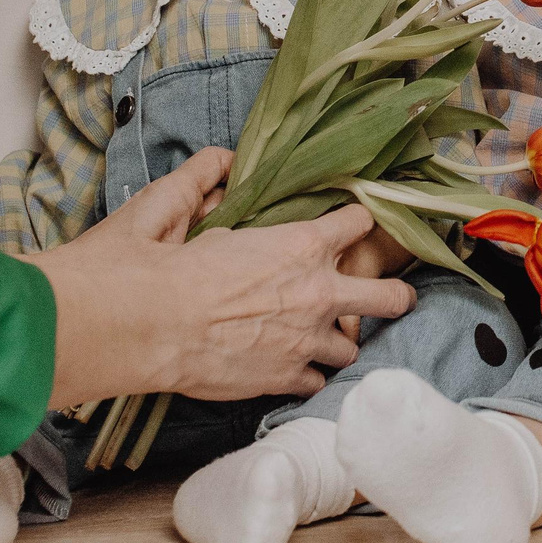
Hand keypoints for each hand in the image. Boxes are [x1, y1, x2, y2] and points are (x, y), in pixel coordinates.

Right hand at [30, 148, 417, 405]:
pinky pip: (315, 381)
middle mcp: (316, 292)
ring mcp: (305, 341)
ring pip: (351, 346)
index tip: (356, 225)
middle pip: (387, 297)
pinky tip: (292, 368)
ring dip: (339, 340)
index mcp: (300, 245)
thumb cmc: (160, 265)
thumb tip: (217, 161)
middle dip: (395, 296)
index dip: (356, 223)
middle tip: (396, 297)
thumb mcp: (182, 211)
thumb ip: (205, 185)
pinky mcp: (285, 378)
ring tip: (325, 339)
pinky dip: (305, 374)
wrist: (145, 325)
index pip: (354, 225)